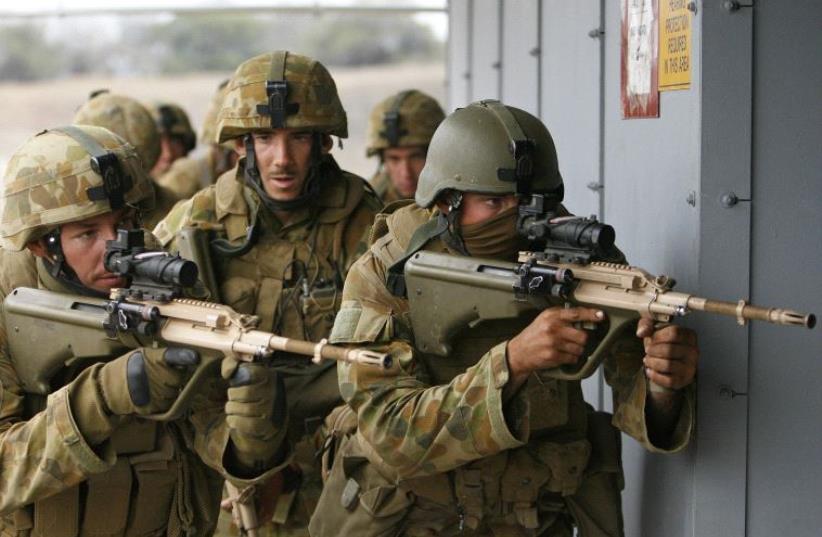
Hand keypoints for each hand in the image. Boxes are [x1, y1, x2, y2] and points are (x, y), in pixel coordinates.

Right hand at [99, 346, 199, 415]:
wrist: (108, 389)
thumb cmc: (127, 368)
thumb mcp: (144, 354)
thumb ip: (163, 356)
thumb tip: (182, 356)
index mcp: (157, 360)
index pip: (178, 357)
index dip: (187, 357)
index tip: (195, 358)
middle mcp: (162, 376)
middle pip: (180, 376)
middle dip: (173, 375)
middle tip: (159, 374)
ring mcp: (161, 393)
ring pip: (175, 390)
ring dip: (169, 388)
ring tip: (152, 385)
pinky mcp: (158, 406)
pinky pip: (169, 402)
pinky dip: (163, 399)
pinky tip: (152, 394)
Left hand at [222, 357, 286, 473]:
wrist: (270, 418)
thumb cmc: (251, 391)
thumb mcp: (244, 372)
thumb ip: (232, 363)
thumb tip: (228, 373)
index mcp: (270, 376)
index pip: (252, 372)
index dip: (237, 378)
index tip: (234, 382)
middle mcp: (274, 392)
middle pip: (245, 393)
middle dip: (232, 396)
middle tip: (232, 398)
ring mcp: (272, 409)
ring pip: (244, 409)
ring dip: (231, 409)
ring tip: (231, 408)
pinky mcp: (267, 425)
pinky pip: (246, 424)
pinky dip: (234, 421)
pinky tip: (232, 418)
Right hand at [506, 307, 604, 387]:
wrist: (519, 352)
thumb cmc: (534, 335)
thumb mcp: (544, 319)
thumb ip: (562, 316)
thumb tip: (584, 316)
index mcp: (551, 316)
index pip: (576, 313)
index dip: (591, 314)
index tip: (600, 316)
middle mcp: (552, 328)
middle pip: (582, 335)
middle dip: (582, 339)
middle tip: (577, 340)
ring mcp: (552, 342)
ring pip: (579, 348)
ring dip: (577, 350)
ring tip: (567, 348)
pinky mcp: (552, 356)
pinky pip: (572, 358)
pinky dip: (571, 358)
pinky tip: (562, 355)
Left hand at [636, 319, 698, 390]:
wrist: (665, 362)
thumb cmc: (660, 342)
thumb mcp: (653, 328)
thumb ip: (646, 324)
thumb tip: (641, 332)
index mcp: (689, 336)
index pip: (674, 333)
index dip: (658, 336)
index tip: (651, 338)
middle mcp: (693, 351)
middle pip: (669, 350)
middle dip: (653, 351)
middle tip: (647, 351)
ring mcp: (690, 367)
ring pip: (668, 365)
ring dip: (652, 362)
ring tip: (647, 360)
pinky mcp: (684, 380)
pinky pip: (668, 380)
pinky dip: (655, 375)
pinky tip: (649, 370)